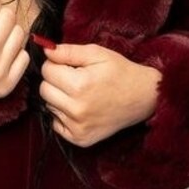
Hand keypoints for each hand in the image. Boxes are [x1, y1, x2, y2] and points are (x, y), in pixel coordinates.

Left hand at [40, 41, 161, 146]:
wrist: (144, 98)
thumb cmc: (120, 72)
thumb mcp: (97, 54)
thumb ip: (68, 51)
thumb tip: (44, 49)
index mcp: (80, 85)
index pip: (46, 70)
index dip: (57, 64)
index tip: (71, 66)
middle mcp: (77, 109)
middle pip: (44, 89)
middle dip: (55, 81)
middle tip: (75, 79)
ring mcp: (78, 127)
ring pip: (49, 106)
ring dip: (59, 98)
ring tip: (81, 94)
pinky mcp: (80, 139)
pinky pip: (56, 124)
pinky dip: (64, 115)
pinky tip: (81, 108)